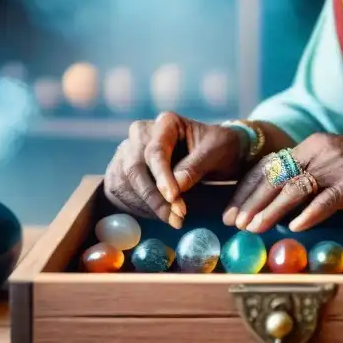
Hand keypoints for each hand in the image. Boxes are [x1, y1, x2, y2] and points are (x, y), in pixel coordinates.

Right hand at [105, 112, 242, 227]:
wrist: (217, 154)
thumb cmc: (219, 148)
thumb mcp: (217, 152)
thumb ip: (195, 166)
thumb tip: (176, 186)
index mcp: (166, 123)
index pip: (156, 152)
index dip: (162, 177)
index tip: (173, 197)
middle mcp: (142, 134)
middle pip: (135, 168)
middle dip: (154, 197)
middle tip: (177, 218)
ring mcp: (130, 152)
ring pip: (126, 182)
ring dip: (148, 206)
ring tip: (175, 220)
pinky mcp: (125, 171)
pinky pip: (123, 191)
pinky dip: (141, 208)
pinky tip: (162, 215)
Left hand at [223, 133, 342, 233]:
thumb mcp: (333, 163)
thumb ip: (306, 175)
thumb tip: (274, 201)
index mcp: (311, 144)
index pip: (270, 165)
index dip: (247, 188)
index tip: (231, 209)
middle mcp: (320, 151)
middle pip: (276, 176)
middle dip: (252, 201)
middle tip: (234, 222)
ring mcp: (337, 167)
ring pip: (295, 189)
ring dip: (271, 211)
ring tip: (254, 228)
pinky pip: (325, 200)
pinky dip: (308, 215)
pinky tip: (294, 228)